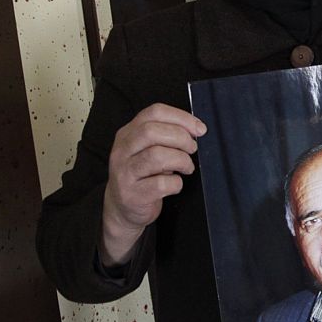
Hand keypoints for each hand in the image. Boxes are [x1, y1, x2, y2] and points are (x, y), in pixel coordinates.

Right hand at [100, 103, 205, 265]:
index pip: (154, 112)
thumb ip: (165, 137)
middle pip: (152, 131)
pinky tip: (175, 184)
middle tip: (192, 149)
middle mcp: (122, 150)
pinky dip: (176, 183)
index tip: (199, 129)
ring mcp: (124, 172)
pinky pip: (160, 184)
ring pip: (156, 156)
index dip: (181, 117)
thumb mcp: (148, 150)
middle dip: (180, 138)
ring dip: (180, 160)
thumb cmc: (143, 176)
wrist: (122, 208)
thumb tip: (196, 129)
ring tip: (186, 167)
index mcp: (128, 133)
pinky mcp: (132, 194)